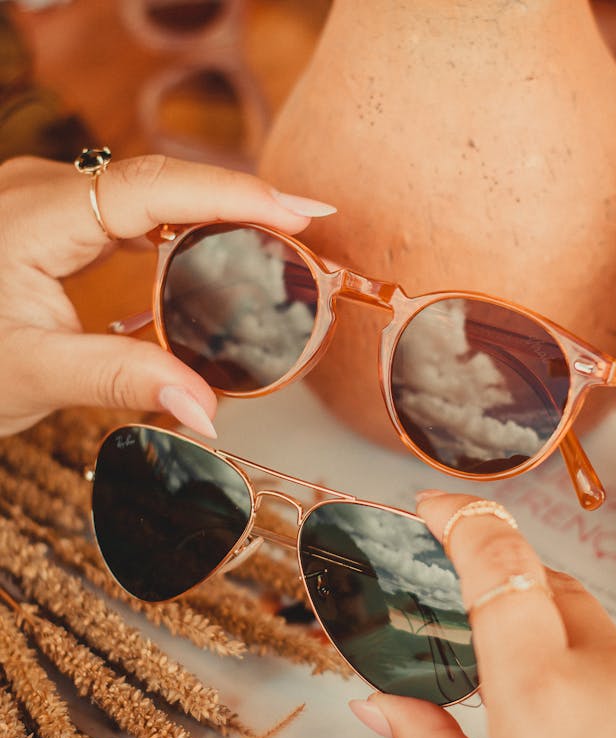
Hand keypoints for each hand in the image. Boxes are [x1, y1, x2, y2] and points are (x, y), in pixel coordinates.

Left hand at [0, 153, 334, 436]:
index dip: (233, 195)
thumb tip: (209, 411)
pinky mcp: (56, 218)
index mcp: (34, 217)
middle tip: (310, 228)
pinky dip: (184, 225)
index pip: (152, 188)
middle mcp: (43, 190)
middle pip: (163, 177)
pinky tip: (216, 247)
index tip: (301, 211)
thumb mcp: (33, 376)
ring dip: (217, 209)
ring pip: (151, 189)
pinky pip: (132, 209)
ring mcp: (48, 199)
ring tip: (280, 236)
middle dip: (242, 198)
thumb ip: (122, 382)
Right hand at [349, 491, 615, 737]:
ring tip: (560, 731)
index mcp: (541, 696)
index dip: (464, 520)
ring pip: (600, 633)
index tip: (437, 507)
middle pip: (551, 588)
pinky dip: (613, 689)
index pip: (500, 566)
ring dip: (569, 656)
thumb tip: (378, 704)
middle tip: (489, 641)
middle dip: (512, 596)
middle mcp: (614, 675)